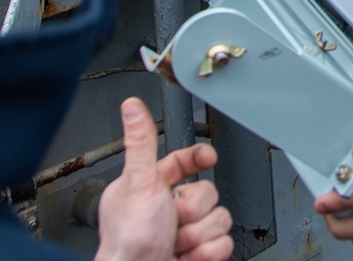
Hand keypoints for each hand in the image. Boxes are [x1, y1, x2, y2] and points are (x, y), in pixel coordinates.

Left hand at [95, 97, 232, 260]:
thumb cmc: (128, 239)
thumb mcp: (137, 182)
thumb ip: (141, 143)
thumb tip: (131, 106)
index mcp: (149, 187)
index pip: (182, 161)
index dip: (198, 157)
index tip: (208, 157)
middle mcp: (166, 209)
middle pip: (208, 192)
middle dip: (193, 210)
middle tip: (172, 219)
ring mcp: (184, 233)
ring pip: (219, 217)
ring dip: (199, 234)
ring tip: (177, 242)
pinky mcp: (198, 254)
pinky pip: (224, 243)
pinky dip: (207, 253)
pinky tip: (187, 256)